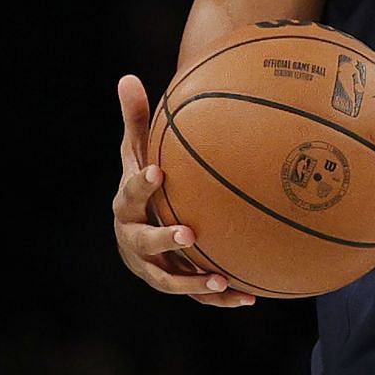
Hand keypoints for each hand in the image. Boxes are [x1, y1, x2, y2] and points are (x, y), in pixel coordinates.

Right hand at [113, 74, 255, 306]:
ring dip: (193, 282)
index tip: (157, 173)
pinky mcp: (173, 281)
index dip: (140, 185)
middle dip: (163, 239)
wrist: (139, 228)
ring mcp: (153, 266)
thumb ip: (135, 120)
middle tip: (188, 233)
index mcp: (126, 206)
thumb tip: (127, 76)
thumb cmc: (143, 182)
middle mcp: (134, 240)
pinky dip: (219, 297)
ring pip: (169, 278)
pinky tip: (248, 296)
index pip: (130, 194)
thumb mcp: (137, 152)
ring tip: (219, 279)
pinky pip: (195, 295)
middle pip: (144, 242)